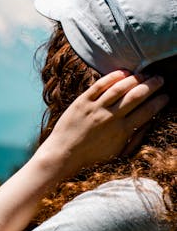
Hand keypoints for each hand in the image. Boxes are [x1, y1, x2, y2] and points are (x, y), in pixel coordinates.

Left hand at [42, 70, 168, 177]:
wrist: (64, 155)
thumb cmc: (93, 158)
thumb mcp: (118, 153)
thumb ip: (135, 139)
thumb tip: (150, 123)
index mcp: (122, 132)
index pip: (147, 112)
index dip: (159, 102)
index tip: (167, 95)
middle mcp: (111, 118)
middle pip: (136, 96)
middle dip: (151, 85)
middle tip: (160, 78)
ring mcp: (95, 108)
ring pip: (119, 88)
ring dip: (135, 79)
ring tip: (144, 74)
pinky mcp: (82, 102)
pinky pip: (99, 85)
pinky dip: (112, 77)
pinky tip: (123, 72)